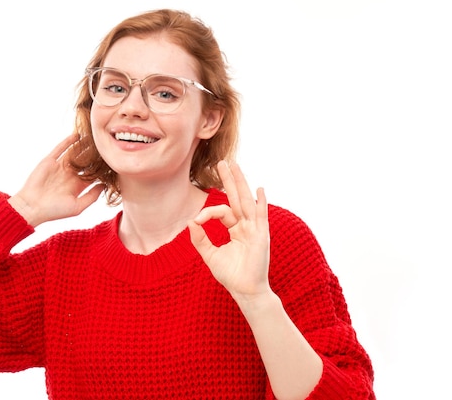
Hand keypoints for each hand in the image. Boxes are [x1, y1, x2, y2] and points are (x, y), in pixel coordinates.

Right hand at [8, 133, 104, 226]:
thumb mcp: (78, 207)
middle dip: (95, 154)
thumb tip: (105, 185)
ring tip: (94, 136)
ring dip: (83, 145)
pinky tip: (77, 135)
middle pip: (85, 161)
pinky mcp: (49, 161)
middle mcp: (70, 175)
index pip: (93, 173)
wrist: (32, 207)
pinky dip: (68, 141)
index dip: (102, 167)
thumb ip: (92, 196)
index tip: (112, 160)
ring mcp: (60, 167)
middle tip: (106, 143)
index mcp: (78, 185)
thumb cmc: (55, 211)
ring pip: (74, 153)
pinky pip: (60, 149)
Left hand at [188, 161, 270, 300]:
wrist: (245, 291)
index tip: (196, 221)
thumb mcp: (210, 255)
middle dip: (229, 179)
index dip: (207, 213)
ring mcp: (255, 229)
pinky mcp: (261, 236)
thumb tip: (190, 221)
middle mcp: (246, 225)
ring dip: (240, 183)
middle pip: (236, 197)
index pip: (222, 211)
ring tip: (234, 165)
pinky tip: (260, 189)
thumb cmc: (231, 275)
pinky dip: (261, 203)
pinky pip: (261, 216)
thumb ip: (200, 239)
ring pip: (246, 201)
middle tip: (222, 161)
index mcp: (235, 228)